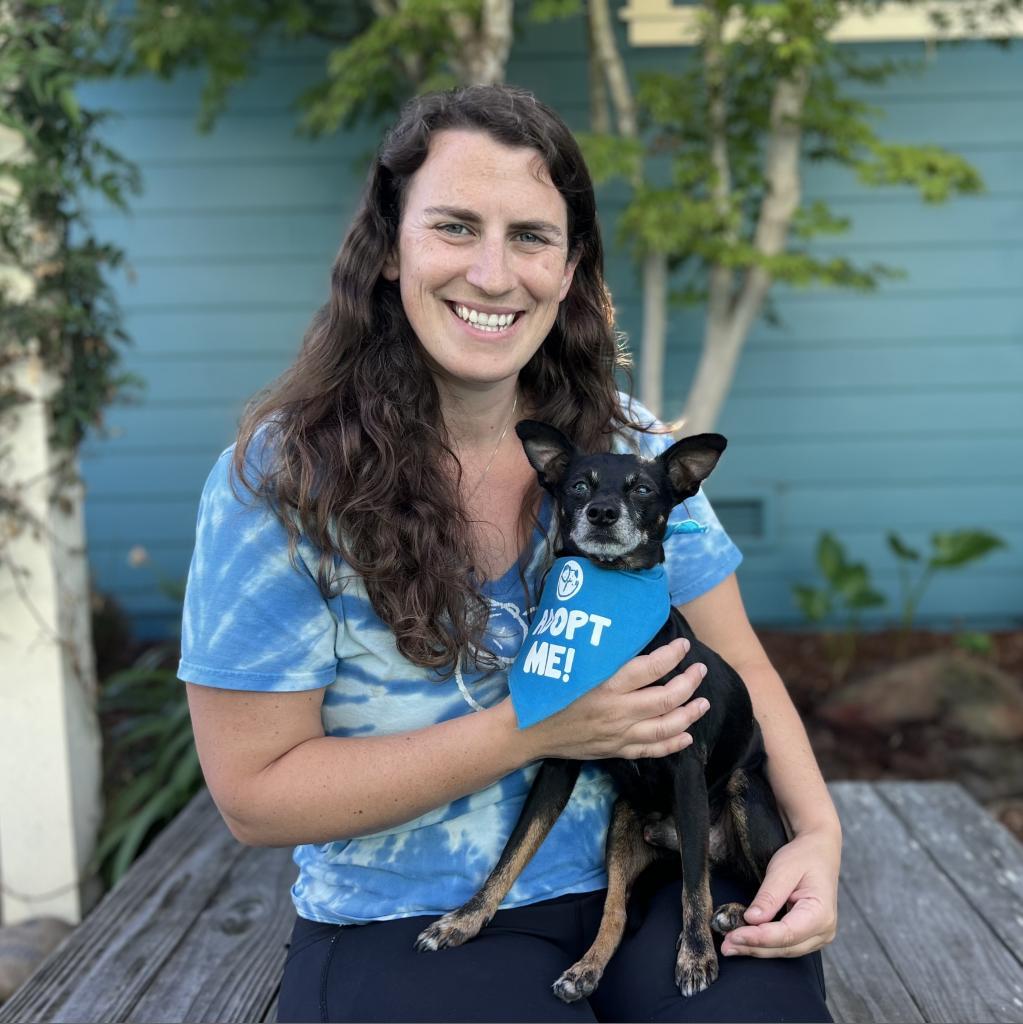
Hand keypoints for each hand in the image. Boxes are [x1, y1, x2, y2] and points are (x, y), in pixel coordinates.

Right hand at [525, 636, 709, 760]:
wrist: (527, 731)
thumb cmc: (544, 688)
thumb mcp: (571, 664)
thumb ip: (599, 654)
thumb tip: (626, 634)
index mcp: (605, 685)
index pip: (650, 668)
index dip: (672, 655)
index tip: (684, 646)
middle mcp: (616, 711)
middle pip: (666, 699)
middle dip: (689, 683)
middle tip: (700, 671)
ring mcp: (618, 734)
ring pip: (665, 727)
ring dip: (689, 714)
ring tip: (703, 703)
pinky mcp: (615, 750)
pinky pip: (650, 750)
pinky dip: (672, 744)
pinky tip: (686, 737)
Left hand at [721, 824, 840, 958]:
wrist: (818, 853)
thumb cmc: (802, 858)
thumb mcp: (783, 870)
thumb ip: (769, 896)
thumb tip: (752, 919)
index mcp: (821, 913)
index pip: (787, 933)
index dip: (759, 937)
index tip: (734, 936)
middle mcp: (824, 931)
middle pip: (784, 947)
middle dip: (753, 947)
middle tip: (725, 946)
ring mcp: (818, 937)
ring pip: (784, 951)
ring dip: (756, 949)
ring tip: (729, 947)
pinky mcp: (808, 937)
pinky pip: (785, 946)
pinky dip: (764, 945)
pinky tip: (744, 942)